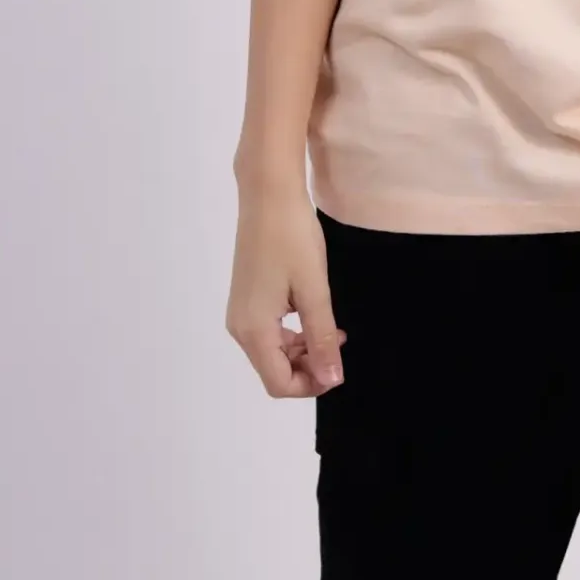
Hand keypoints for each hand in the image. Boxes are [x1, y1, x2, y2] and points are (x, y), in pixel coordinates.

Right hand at [226, 181, 346, 398]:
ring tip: (332, 328)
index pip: (279, 383)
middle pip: (274, 370)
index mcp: (253, 329)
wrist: (268, 195)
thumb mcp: (314, 289)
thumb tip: (330, 379)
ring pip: (272, 351)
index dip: (311, 385)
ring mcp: (240, 311)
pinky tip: (313, 312)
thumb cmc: (292, 238)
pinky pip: (269, 331)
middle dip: (308, 366)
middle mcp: (240, 326)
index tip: (338, 365)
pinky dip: (293, 332)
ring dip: (303, 349)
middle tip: (339, 341)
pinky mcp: (246, 297)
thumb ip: (321, 337)